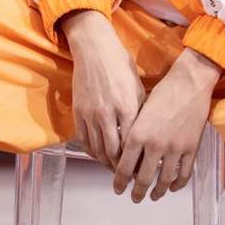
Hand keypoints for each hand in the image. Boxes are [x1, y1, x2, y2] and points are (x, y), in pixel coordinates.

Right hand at [61, 10, 144, 170]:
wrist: (94, 47)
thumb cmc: (120, 63)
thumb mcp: (138, 86)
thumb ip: (140, 111)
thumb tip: (146, 134)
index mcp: (127, 106)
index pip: (132, 145)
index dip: (136, 162)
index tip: (141, 171)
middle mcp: (108, 113)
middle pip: (113, 152)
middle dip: (121, 169)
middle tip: (127, 177)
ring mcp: (91, 113)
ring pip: (97, 149)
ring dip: (105, 163)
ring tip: (114, 169)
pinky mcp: (78, 111)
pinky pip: (84, 140)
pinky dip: (91, 152)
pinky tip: (98, 155)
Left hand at [113, 48, 221, 203]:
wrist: (189, 82)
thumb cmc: (162, 91)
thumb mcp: (140, 111)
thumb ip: (134, 133)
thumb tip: (128, 156)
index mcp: (138, 133)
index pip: (124, 167)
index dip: (120, 181)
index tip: (118, 188)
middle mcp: (155, 144)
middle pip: (143, 179)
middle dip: (137, 192)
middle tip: (134, 198)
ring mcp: (175, 148)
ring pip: (164, 181)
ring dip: (157, 192)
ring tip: (153, 196)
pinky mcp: (191, 148)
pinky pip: (183, 175)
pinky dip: (177, 185)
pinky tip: (172, 187)